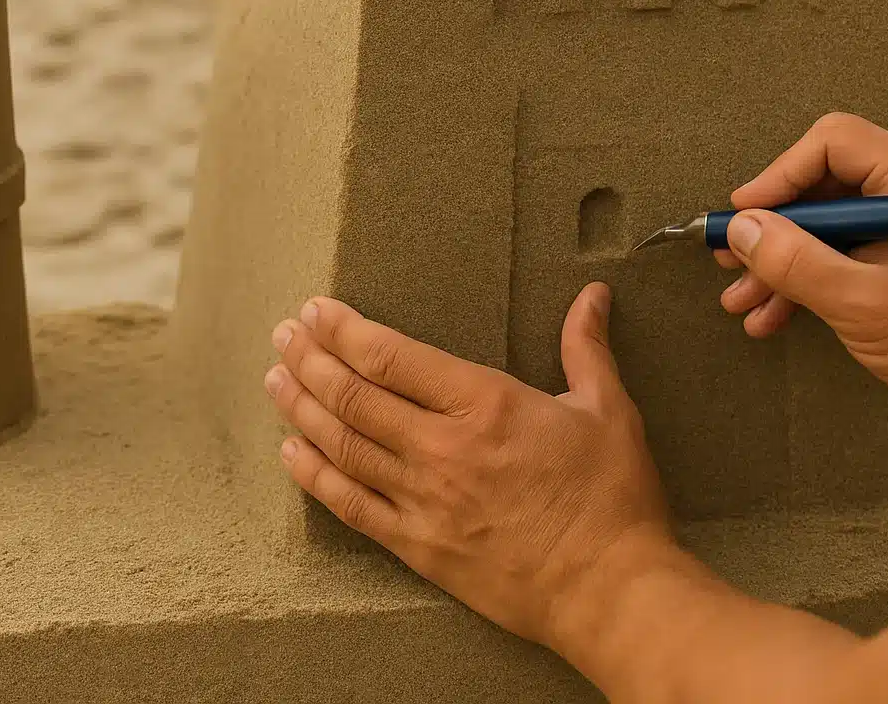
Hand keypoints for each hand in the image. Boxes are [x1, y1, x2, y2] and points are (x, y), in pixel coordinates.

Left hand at [262, 283, 671, 650]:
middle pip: (354, 396)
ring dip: (302, 409)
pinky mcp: (418, 546)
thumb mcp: (608, 411)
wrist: (610, 591)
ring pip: (343, 446)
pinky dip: (315, 477)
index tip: (316, 311)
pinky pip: (351, 506)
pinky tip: (290, 453)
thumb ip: (585, 349)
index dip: (345, 330)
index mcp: (484, 405)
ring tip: (275, 379)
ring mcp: (424, 500)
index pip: (392, 356)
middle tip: (284, 336)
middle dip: (311, 360)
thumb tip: (591, 296)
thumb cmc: (613, 500)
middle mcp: (442, 449)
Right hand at [717, 111, 887, 463]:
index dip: (779, 175)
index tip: (743, 216)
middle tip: (732, 257)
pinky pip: (850, 242)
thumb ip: (795, 261)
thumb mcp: (859, 303)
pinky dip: (812, 272)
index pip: (835, 143)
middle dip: (774, 227)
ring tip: (743, 298)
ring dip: (785, 258)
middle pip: (827, 181)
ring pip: (831, 218)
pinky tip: (775, 311)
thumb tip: (741, 230)